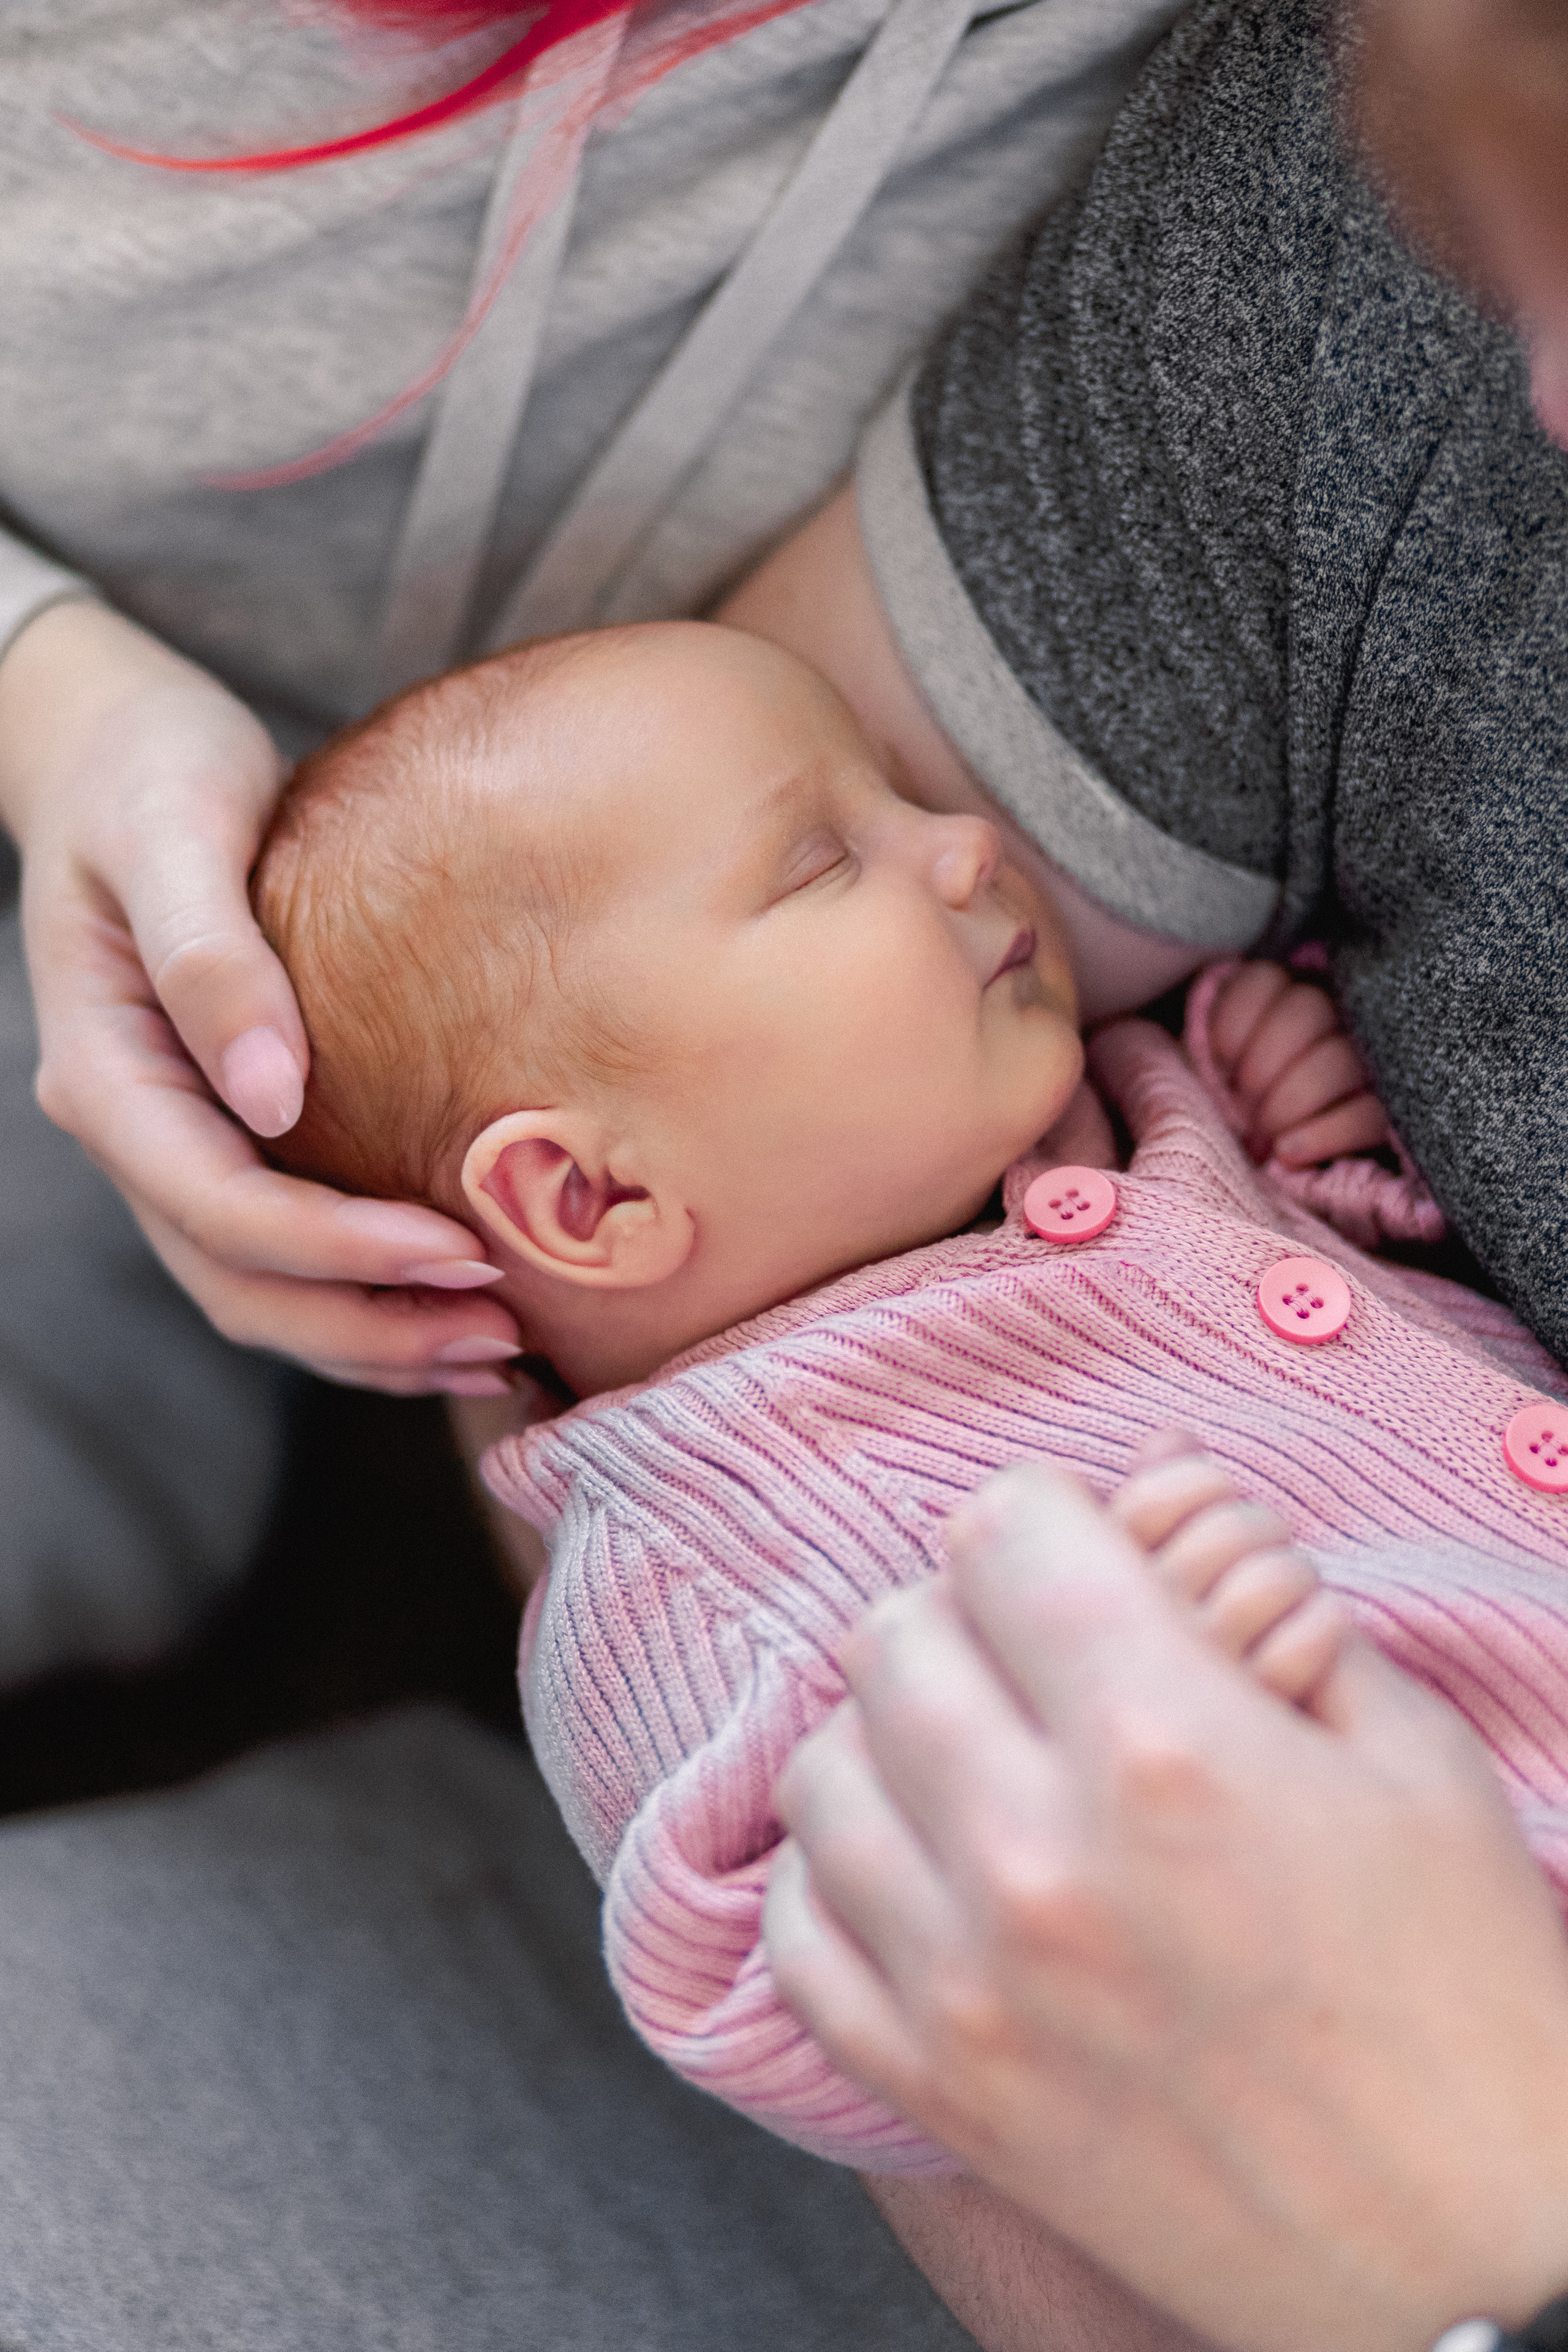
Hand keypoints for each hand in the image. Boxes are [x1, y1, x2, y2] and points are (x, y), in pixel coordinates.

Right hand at [0, 601, 521, 1390]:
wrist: (123, 753)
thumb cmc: (152, 770)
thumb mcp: (172, 827)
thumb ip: (210, 958)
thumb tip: (270, 1095)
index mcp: (104, 1070)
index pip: (216, 1204)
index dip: (335, 1249)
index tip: (460, 1250)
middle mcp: (133, 1130)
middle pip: (238, 1281)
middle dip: (368, 1324)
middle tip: (501, 1333)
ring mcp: (176, 1144)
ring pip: (260, 1293)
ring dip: (374, 1337)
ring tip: (499, 1352)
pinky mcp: (229, 1139)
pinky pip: (286, 1255)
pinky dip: (368, 1297)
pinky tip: (459, 1306)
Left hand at [766, 1461, 1567, 2351]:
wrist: (1489, 2251)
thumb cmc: (1472, 1996)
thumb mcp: (1410, 1758)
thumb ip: (1267, 1599)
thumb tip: (1156, 1485)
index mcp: (1165, 1747)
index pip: (1001, 1529)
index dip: (1048, 1514)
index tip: (1080, 1548)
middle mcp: (1037, 1855)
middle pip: (894, 1635)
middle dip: (967, 1613)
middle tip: (1037, 1653)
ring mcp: (969, 1987)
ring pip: (822, 1773)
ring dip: (893, 1738)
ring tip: (980, 1759)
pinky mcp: (941, 2095)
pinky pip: (799, 1936)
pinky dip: (839, 1878)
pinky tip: (919, 1866)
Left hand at [1208, 960, 1390, 1167]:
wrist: (1290, 1152)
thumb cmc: (1252, 1105)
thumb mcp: (1224, 1071)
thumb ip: (1206, 1047)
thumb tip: (1163, 1051)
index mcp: (1293, 992)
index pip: (1264, 979)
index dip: (1234, 1023)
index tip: (1221, 1061)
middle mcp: (1341, 1011)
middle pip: (1305, 1011)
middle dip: (1260, 1067)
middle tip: (1243, 1105)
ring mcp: (1373, 1057)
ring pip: (1339, 1059)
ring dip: (1289, 1102)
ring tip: (1267, 1134)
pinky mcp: (1393, 1107)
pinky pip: (1370, 1114)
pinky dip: (1323, 1135)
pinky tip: (1288, 1153)